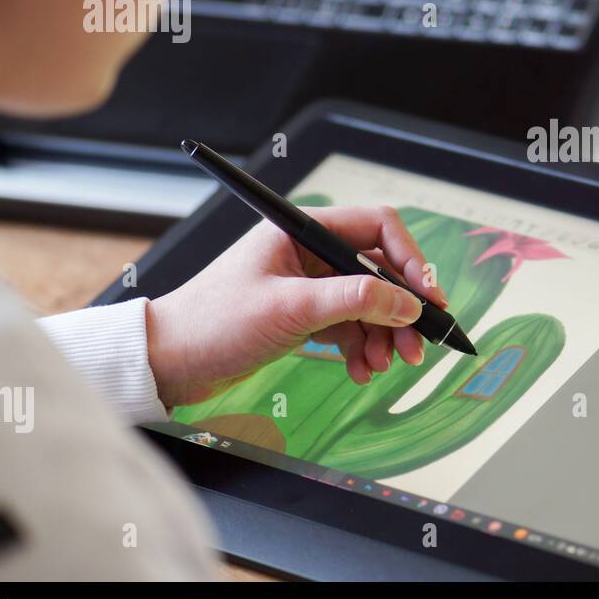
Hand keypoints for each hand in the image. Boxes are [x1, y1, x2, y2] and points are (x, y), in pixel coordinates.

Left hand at [145, 206, 447, 407]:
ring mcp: (307, 284)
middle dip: (401, 310)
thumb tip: (408, 304)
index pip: (378, 229)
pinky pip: (349, 326)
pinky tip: (361, 370)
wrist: (168, 363)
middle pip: (379, 270)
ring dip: (383, 335)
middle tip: (417, 346)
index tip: (430, 299)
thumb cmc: (213, 324)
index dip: (411, 261)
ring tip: (383, 366)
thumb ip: (355, 301)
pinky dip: (361, 348)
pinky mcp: (303, 314)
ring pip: (368, 303)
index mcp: (302, 230)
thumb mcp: (291, 309)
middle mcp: (308, 251)